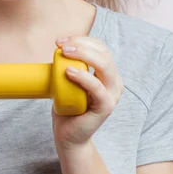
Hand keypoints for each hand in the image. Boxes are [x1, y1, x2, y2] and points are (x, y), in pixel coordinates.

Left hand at [52, 36, 123, 150]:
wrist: (67, 134)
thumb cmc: (67, 106)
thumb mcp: (67, 81)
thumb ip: (69, 65)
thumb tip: (58, 46)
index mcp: (107, 73)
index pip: (100, 47)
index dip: (81, 39)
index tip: (60, 40)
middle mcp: (114, 81)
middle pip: (103, 53)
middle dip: (81, 44)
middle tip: (61, 45)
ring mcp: (112, 94)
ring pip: (104, 66)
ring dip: (83, 55)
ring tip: (64, 53)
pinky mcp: (106, 106)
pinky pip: (97, 88)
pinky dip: (84, 77)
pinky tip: (69, 72)